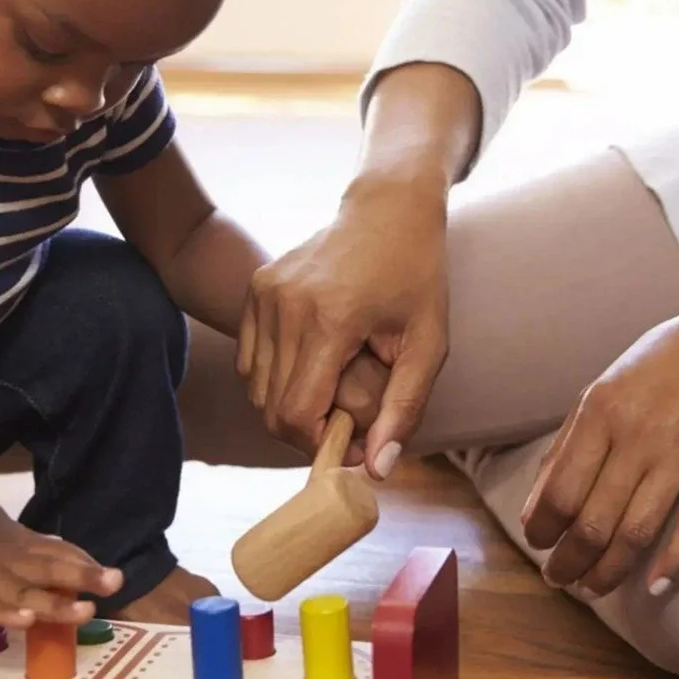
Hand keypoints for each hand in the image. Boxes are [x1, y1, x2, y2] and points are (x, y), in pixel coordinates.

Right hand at [0, 481, 122, 627]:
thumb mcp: (0, 528)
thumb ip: (26, 546)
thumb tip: (57, 557)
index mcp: (18, 542)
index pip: (58, 552)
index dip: (83, 564)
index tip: (112, 576)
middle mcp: (9, 556)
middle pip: (49, 568)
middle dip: (83, 577)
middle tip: (116, 582)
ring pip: (23, 590)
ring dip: (53, 603)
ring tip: (84, 611)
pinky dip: (4, 613)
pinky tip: (25, 622)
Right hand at [238, 174, 448, 474]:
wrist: (388, 208)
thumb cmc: (416, 275)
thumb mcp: (428, 343)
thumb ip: (403, 408)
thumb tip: (377, 470)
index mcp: (330, 319)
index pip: (297, 414)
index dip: (321, 444)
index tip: (354, 443)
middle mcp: (286, 304)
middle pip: (272, 408)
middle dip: (308, 429)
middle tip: (349, 421)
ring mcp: (264, 293)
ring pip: (256, 388)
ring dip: (290, 404)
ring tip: (334, 389)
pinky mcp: (255, 288)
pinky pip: (250, 360)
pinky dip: (275, 377)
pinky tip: (314, 363)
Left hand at [522, 301, 678, 599]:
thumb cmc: (667, 361)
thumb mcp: (607, 385)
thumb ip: (573, 437)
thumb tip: (539, 493)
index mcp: (600, 410)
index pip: (559, 489)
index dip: (542, 528)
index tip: (538, 546)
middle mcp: (636, 432)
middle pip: (593, 519)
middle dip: (569, 560)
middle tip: (560, 579)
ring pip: (637, 530)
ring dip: (609, 570)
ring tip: (593, 587)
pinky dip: (673, 562)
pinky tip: (655, 587)